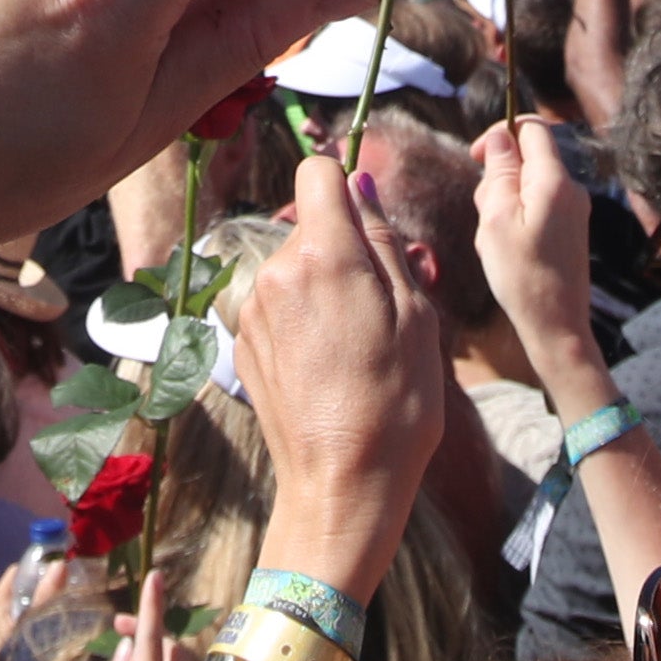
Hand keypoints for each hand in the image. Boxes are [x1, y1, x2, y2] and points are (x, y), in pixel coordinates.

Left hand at [230, 151, 452, 593]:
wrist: (341, 487)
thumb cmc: (395, 404)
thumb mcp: (416, 315)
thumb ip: (384, 241)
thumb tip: (361, 186)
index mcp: (323, 256)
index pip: (317, 173)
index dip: (348, 188)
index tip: (371, 225)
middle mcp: (276, 272)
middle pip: (310, 226)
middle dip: (346, 248)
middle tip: (386, 303)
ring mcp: (253, 310)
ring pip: (295, 267)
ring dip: (325, 286)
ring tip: (361, 343)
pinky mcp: (243, 343)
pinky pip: (278, 305)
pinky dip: (304, 319)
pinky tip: (331, 365)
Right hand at [468, 116, 603, 402]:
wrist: (557, 326)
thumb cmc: (522, 276)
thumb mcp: (497, 218)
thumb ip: (500, 171)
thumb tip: (501, 136)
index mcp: (555, 181)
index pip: (532, 128)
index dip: (500, 133)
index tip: (476, 157)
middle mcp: (571, 189)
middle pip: (526, 158)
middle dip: (497, 179)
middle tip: (485, 216)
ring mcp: (574, 209)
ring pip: (528, 185)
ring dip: (503, 204)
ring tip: (495, 241)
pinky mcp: (571, 228)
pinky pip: (537, 207)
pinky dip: (515, 221)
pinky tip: (508, 252)